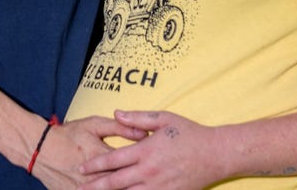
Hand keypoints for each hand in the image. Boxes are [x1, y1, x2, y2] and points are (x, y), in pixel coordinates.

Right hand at [32, 116, 146, 189]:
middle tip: (157, 185)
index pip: (128, 166)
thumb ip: (120, 128)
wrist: (40, 148)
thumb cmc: (69, 134)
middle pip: (121, 185)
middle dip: (138, 184)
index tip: (160, 170)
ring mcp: (82, 188)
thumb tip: (145, 134)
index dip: (145, 169)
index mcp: (102, 156)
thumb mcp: (94, 124)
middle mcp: (94, 175)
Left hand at [76, 111, 225, 189]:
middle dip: (95, 186)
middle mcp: (149, 171)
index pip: (113, 160)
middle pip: (115, 182)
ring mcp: (159, 186)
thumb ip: (138, 118)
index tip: (82, 168)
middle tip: (79, 188)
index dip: (95, 165)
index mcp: (146, 150)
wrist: (216, 154)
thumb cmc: (189, 133)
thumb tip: (116, 113)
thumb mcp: (164, 118)